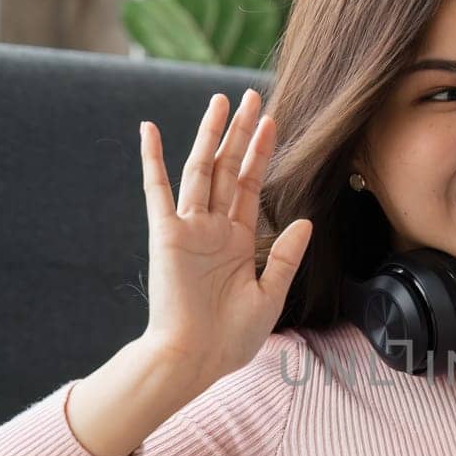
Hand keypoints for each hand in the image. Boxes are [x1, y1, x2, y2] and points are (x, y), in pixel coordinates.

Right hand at [138, 90, 311, 388]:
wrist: (194, 360)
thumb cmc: (229, 339)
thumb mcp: (270, 294)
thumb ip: (285, 256)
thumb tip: (305, 221)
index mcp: (236, 241)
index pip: (249, 185)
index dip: (261, 153)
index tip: (274, 121)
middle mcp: (212, 228)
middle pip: (227, 168)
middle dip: (241, 132)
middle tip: (253, 96)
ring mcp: (188, 229)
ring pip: (200, 170)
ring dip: (210, 135)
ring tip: (222, 101)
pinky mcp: (165, 235)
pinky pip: (157, 191)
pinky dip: (153, 160)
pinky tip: (151, 130)